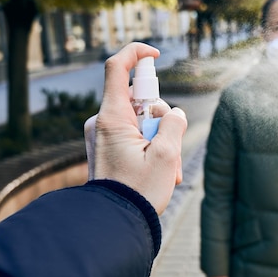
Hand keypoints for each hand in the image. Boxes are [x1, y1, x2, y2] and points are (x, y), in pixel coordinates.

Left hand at [84, 42, 187, 213]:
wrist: (114, 223)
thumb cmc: (138, 192)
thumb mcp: (165, 156)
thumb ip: (174, 124)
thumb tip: (175, 114)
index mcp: (111, 118)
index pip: (117, 67)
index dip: (136, 53)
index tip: (156, 55)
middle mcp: (102, 121)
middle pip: (140, 99)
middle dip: (164, 119)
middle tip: (171, 149)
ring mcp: (103, 134)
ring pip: (141, 120)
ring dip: (161, 138)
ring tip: (168, 170)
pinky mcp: (107, 146)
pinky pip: (134, 134)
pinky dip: (151, 146)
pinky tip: (159, 171)